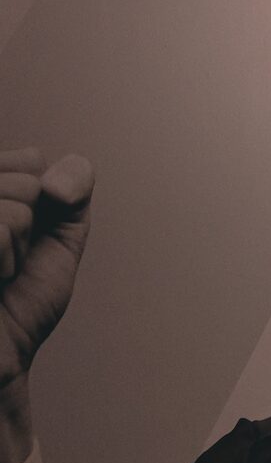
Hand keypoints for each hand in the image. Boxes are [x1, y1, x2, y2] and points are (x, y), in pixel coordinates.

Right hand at [0, 151, 95, 462]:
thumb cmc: (19, 303)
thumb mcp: (60, 236)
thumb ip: (72, 188)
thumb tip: (54, 176)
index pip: (29, 159)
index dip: (44, 202)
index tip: (23, 241)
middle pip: (23, 175)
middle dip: (32, 224)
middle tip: (5, 264)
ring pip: (14, 198)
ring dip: (18, 243)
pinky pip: (2, 224)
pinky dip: (6, 255)